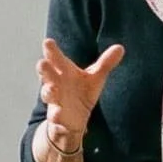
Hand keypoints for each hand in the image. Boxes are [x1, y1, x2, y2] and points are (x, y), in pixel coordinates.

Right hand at [37, 37, 123, 154]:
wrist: (74, 119)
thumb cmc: (81, 92)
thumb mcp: (94, 78)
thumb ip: (105, 63)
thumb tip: (120, 47)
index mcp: (64, 72)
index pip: (56, 59)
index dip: (51, 51)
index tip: (48, 42)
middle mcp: (55, 83)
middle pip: (47, 74)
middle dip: (44, 69)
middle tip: (42, 62)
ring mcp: (55, 100)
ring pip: (47, 94)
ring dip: (48, 91)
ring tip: (51, 89)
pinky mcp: (57, 117)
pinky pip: (54, 116)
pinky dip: (55, 116)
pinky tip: (57, 114)